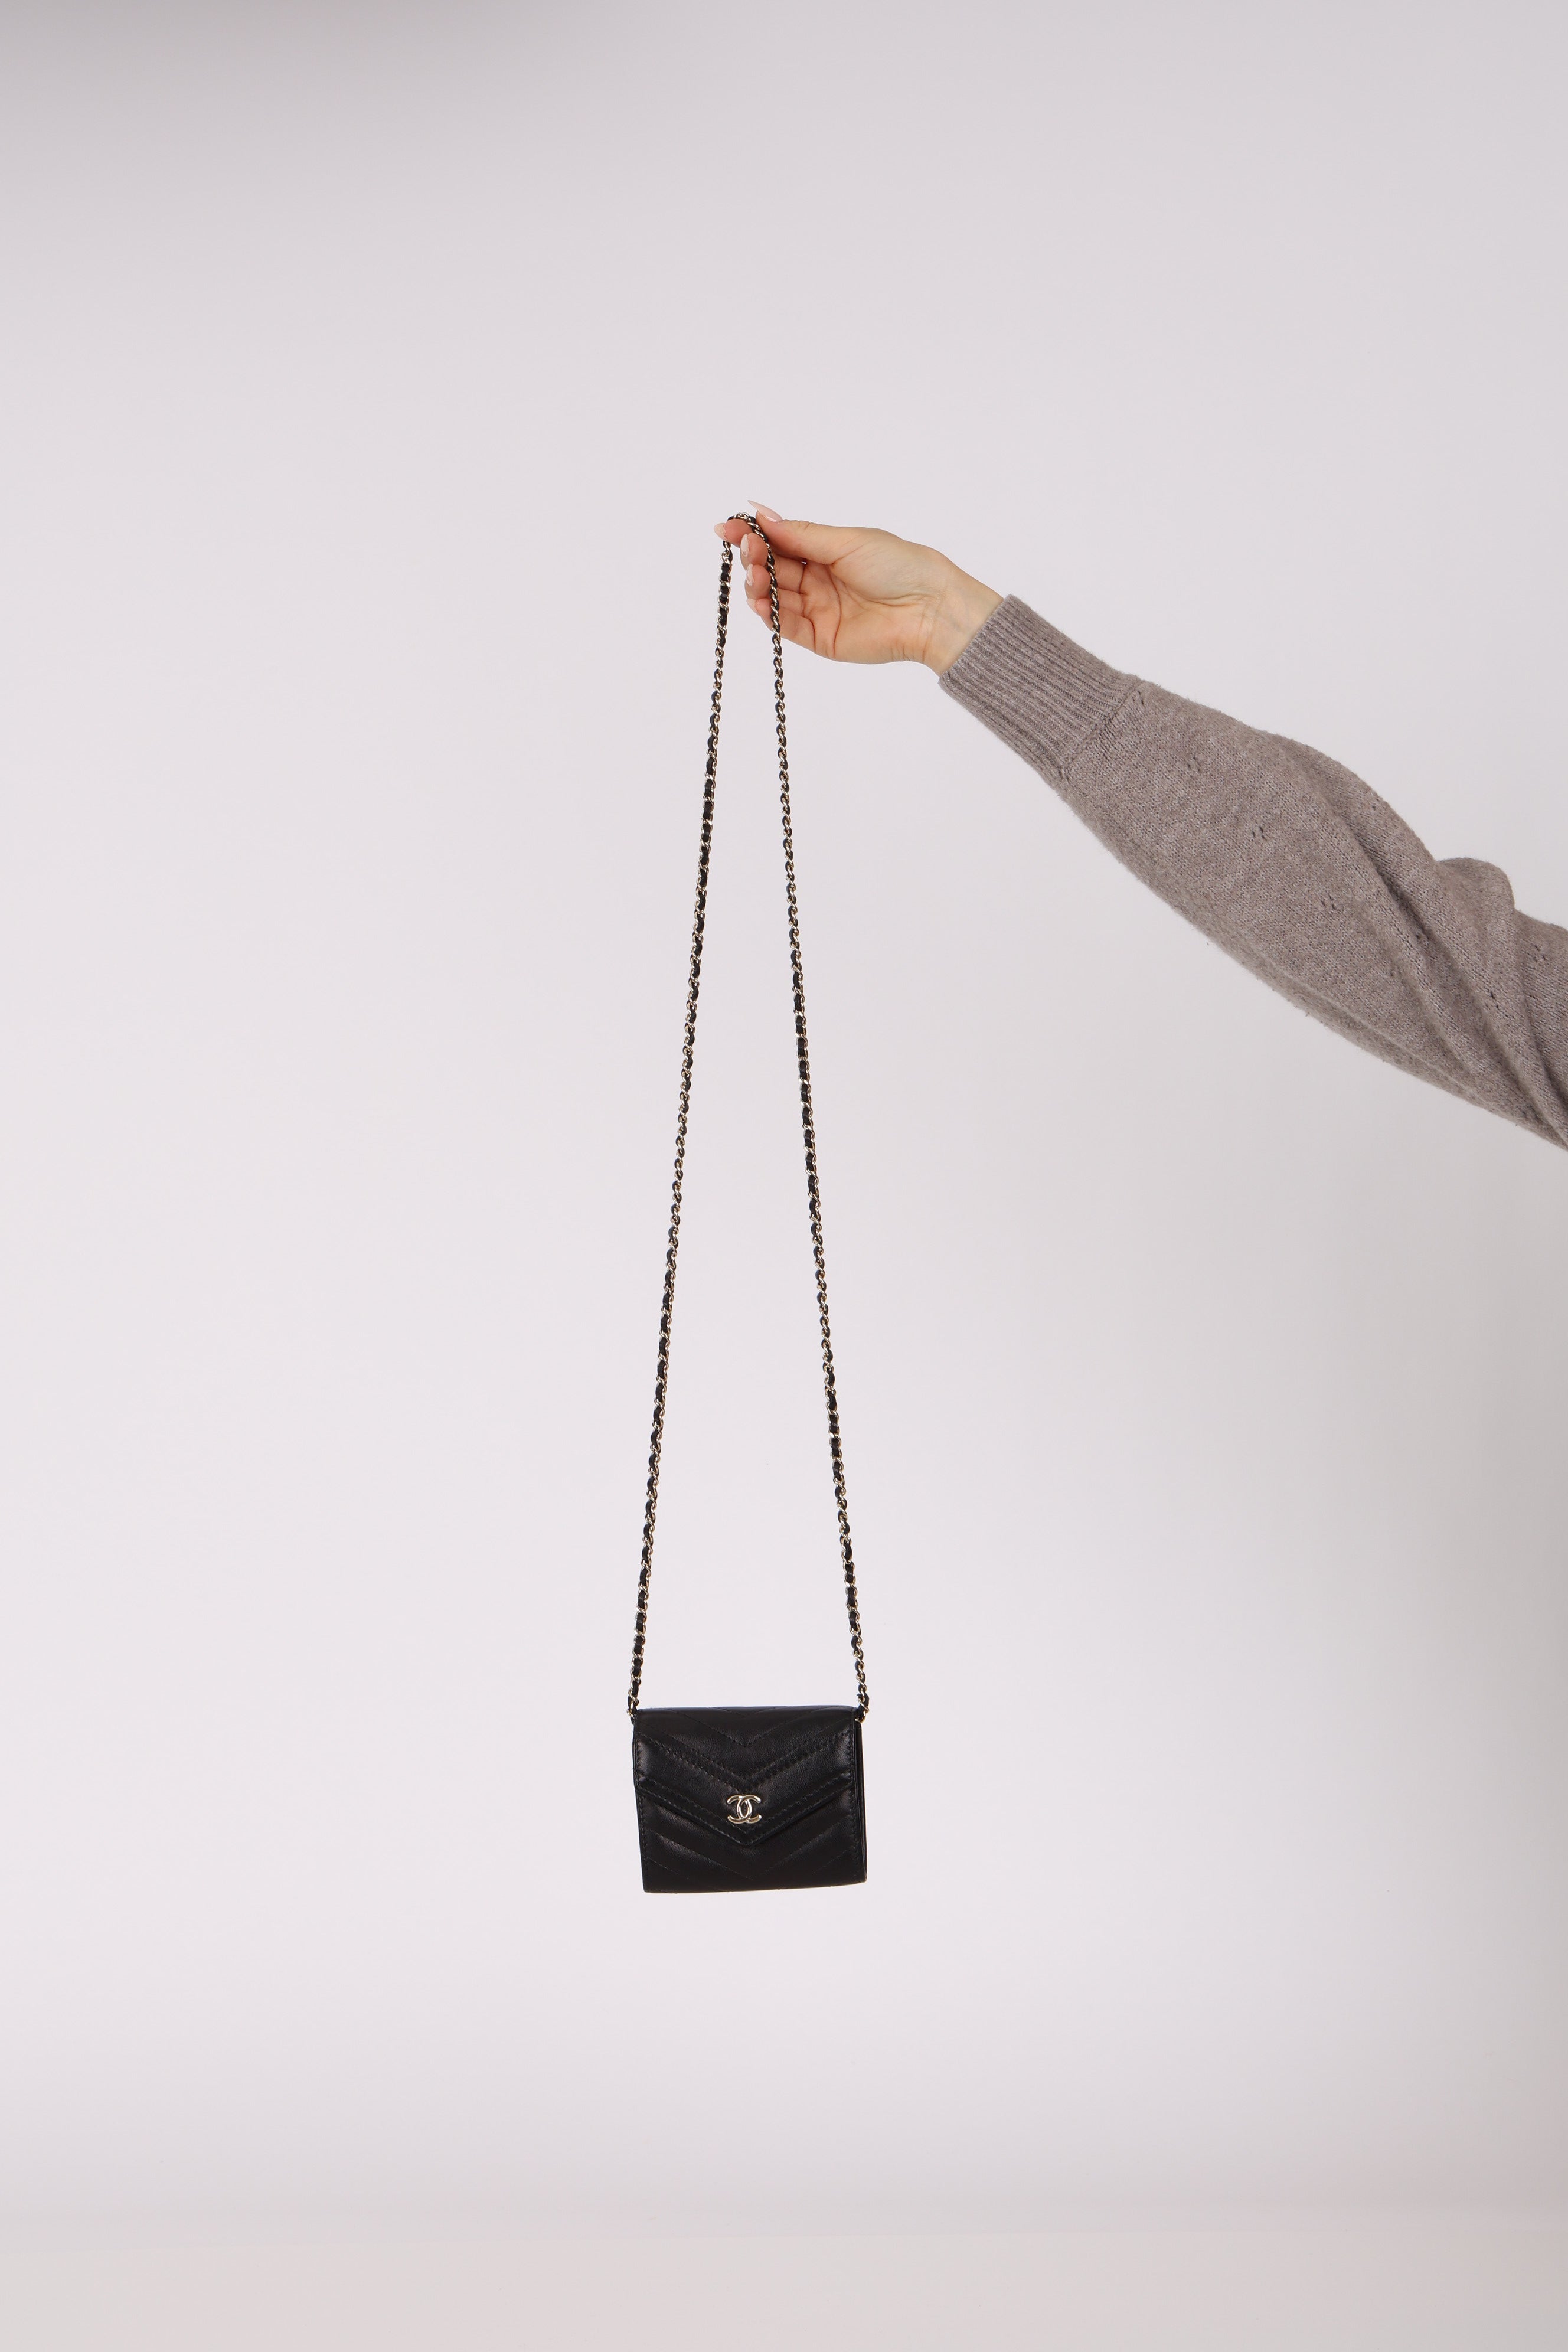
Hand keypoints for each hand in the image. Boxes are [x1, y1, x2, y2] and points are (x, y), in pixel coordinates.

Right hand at [713, 506, 1001, 673]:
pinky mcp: (819, 638)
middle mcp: (817, 579)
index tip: (726, 528)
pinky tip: (760, 602)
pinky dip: (769, 615)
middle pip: (772, 568)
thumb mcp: (846, 541)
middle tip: (748, 550)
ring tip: (754, 576)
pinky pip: (786, 627)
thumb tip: (761, 513)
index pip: (779, 541)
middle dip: (753, 558)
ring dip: (757, 585)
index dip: (752, 534)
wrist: (928, 609)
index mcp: (825, 550)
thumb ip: (801, 534)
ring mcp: (817, 609)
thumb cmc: (898, 565)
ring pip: (774, 597)